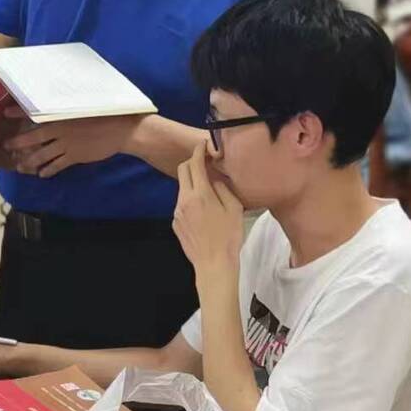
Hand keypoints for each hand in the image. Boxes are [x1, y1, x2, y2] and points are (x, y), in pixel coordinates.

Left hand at [4, 110, 136, 177]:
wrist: (121, 130)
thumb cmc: (105, 114)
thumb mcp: (84, 106)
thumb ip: (69, 107)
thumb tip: (57, 103)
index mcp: (62, 114)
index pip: (36, 112)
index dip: (20, 112)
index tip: (6, 112)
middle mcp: (61, 129)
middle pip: (34, 137)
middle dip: (18, 142)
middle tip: (7, 146)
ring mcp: (67, 144)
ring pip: (43, 154)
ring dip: (30, 161)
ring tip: (21, 167)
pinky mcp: (75, 156)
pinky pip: (58, 165)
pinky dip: (49, 170)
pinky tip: (42, 174)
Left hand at [173, 140, 243, 284]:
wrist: (213, 264)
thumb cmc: (228, 237)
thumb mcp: (234, 207)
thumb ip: (223, 187)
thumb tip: (215, 179)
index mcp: (200, 194)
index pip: (195, 163)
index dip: (198, 151)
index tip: (203, 146)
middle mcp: (184, 200)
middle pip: (183, 171)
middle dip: (192, 163)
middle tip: (205, 164)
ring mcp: (177, 212)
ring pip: (182, 188)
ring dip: (192, 184)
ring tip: (209, 193)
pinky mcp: (175, 223)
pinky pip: (181, 205)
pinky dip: (190, 201)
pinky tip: (203, 212)